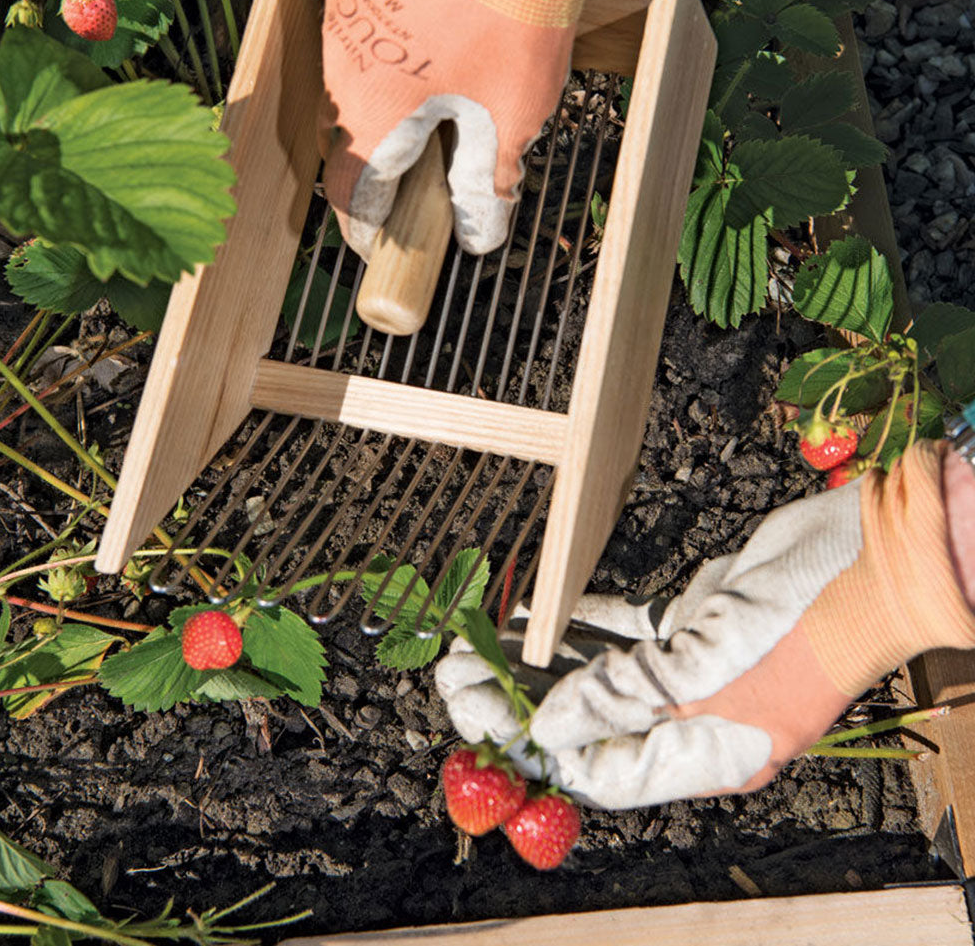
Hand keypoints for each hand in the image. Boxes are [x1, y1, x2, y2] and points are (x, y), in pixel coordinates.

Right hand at [318, 0, 674, 259]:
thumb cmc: (517, 10)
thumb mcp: (513, 113)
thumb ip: (487, 183)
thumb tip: (482, 236)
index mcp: (371, 109)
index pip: (350, 188)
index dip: (365, 225)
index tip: (379, 243)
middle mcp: (340, 60)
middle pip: (343, 133)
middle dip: (372, 162)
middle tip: (410, 179)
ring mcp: (344, 5)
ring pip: (346, 74)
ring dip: (375, 99)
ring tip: (426, 105)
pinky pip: (358, 20)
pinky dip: (383, 42)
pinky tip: (427, 38)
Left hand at [436, 441, 974, 808]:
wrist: (868, 558)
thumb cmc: (807, 625)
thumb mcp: (709, 669)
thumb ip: (625, 698)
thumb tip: (551, 730)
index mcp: (708, 752)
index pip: (603, 771)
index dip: (538, 747)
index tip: (479, 715)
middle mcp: (698, 718)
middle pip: (592, 721)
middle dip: (524, 700)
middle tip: (461, 673)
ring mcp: (698, 670)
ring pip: (603, 675)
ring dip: (545, 659)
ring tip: (483, 642)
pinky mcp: (697, 625)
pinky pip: (628, 635)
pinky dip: (584, 625)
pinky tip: (540, 615)